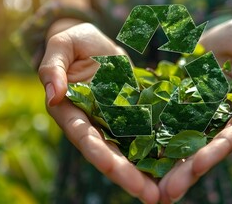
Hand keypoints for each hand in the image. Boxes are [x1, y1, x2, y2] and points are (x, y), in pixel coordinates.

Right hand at [38, 23, 159, 203]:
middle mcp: (93, 123)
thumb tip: (53, 94)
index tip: (119, 173)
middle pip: (111, 154)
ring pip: (130, 150)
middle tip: (153, 198)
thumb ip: (53, 68)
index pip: (86, 139)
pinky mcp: (132, 113)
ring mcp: (114, 121)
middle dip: (130, 176)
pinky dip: (159, 148)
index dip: (101, 157)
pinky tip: (178, 162)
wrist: (95, 42)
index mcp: (71, 112)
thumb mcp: (61, 47)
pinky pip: (146, 132)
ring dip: (147, 171)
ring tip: (169, 192)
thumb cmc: (73, 42)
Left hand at [158, 19, 231, 202]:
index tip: (197, 165)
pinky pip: (165, 128)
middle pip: (205, 149)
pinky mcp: (178, 109)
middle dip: (188, 171)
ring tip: (152, 191)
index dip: (216, 150)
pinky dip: (154, 145)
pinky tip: (137, 161)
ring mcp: (198, 117)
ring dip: (169, 168)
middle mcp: (222, 119)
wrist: (212, 33)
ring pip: (184, 146)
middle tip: (167, 194)